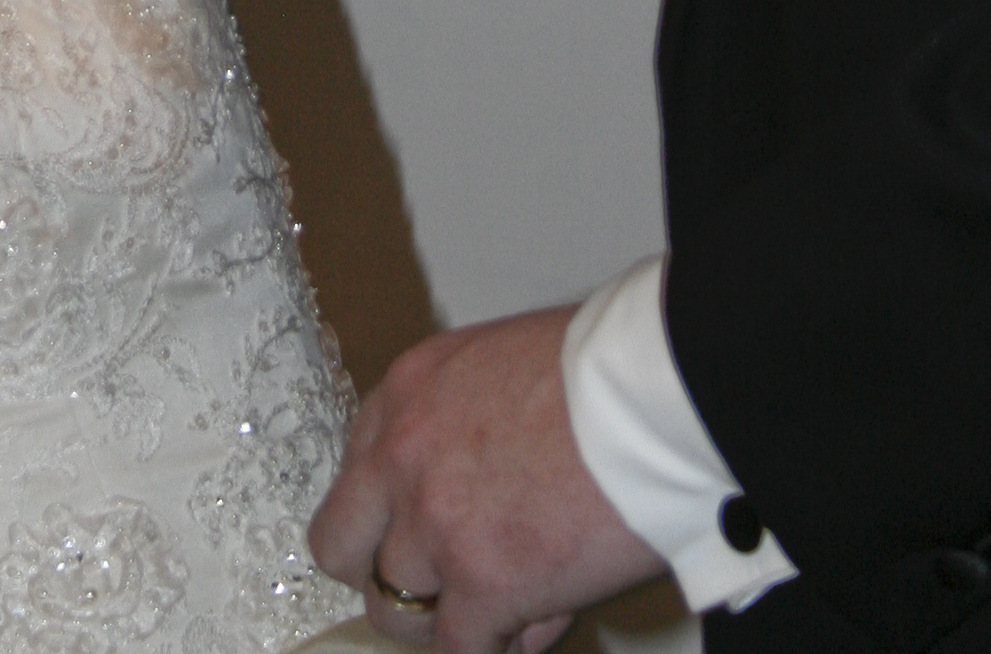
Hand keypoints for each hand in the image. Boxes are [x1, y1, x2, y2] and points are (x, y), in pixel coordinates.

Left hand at [309, 304, 660, 651]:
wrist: (649, 394)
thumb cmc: (602, 371)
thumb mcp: (499, 366)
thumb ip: (464, 423)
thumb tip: (480, 488)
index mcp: (407, 393)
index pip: (358, 475)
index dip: (390, 516)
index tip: (418, 535)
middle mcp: (402, 457)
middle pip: (341, 546)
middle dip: (382, 573)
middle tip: (431, 586)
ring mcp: (435, 526)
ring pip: (391, 611)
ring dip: (439, 620)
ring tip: (495, 613)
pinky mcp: (481, 585)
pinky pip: (456, 650)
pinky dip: (489, 649)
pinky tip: (527, 629)